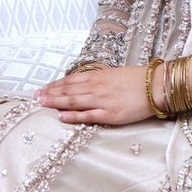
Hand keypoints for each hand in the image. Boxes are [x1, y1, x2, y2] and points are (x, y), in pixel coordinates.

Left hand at [35, 64, 153, 125]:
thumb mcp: (116, 75)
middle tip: (34, 97)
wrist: (157, 86)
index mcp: (99, 77)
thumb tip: (85, 84)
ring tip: (41, 104)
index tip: (42, 88)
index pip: (71, 81)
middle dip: (50, 94)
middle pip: (68, 91)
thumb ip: (100, 80)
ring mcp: (102, 101)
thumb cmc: (139, 80)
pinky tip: (61, 116)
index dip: (55, 85)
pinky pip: (88, 115)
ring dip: (56, 102)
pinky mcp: (110, 114)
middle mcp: (97, 88)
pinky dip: (73, 116)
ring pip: (74, 102)